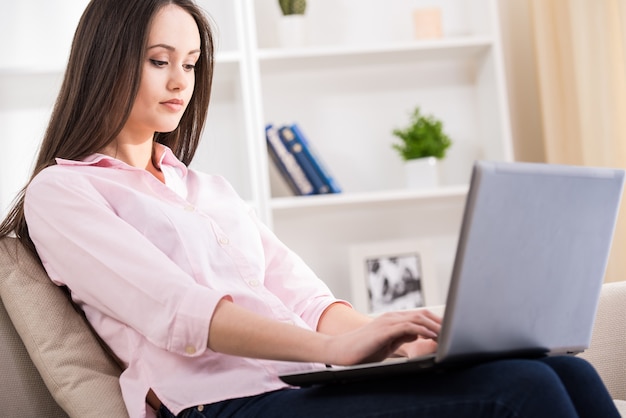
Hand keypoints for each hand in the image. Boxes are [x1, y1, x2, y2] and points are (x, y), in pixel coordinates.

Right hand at [323, 309, 440, 365]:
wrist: (342, 350)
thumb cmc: (364, 349)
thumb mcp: (388, 343)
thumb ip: (402, 336)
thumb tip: (418, 333)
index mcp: (393, 320)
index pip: (419, 316)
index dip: (435, 321)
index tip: (449, 330)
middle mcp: (392, 317)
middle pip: (422, 314)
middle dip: (439, 322)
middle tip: (454, 330)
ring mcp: (388, 322)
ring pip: (417, 318)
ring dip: (434, 325)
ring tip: (447, 333)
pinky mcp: (384, 330)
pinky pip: (407, 326)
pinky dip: (422, 330)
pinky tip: (430, 335)